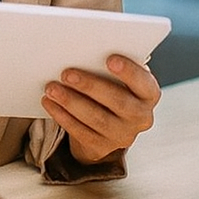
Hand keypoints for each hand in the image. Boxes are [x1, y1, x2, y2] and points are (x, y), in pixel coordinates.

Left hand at [42, 54, 160, 164]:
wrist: (109, 122)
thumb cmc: (113, 87)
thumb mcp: (119, 77)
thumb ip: (111, 66)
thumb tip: (85, 51)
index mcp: (148, 94)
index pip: (144, 83)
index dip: (129, 72)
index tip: (110, 59)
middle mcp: (141, 117)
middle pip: (118, 102)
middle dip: (90, 86)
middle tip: (66, 73)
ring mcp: (122, 135)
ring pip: (97, 119)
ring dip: (71, 102)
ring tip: (51, 88)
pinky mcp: (102, 146)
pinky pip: (81, 132)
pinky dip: (63, 116)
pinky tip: (49, 102)